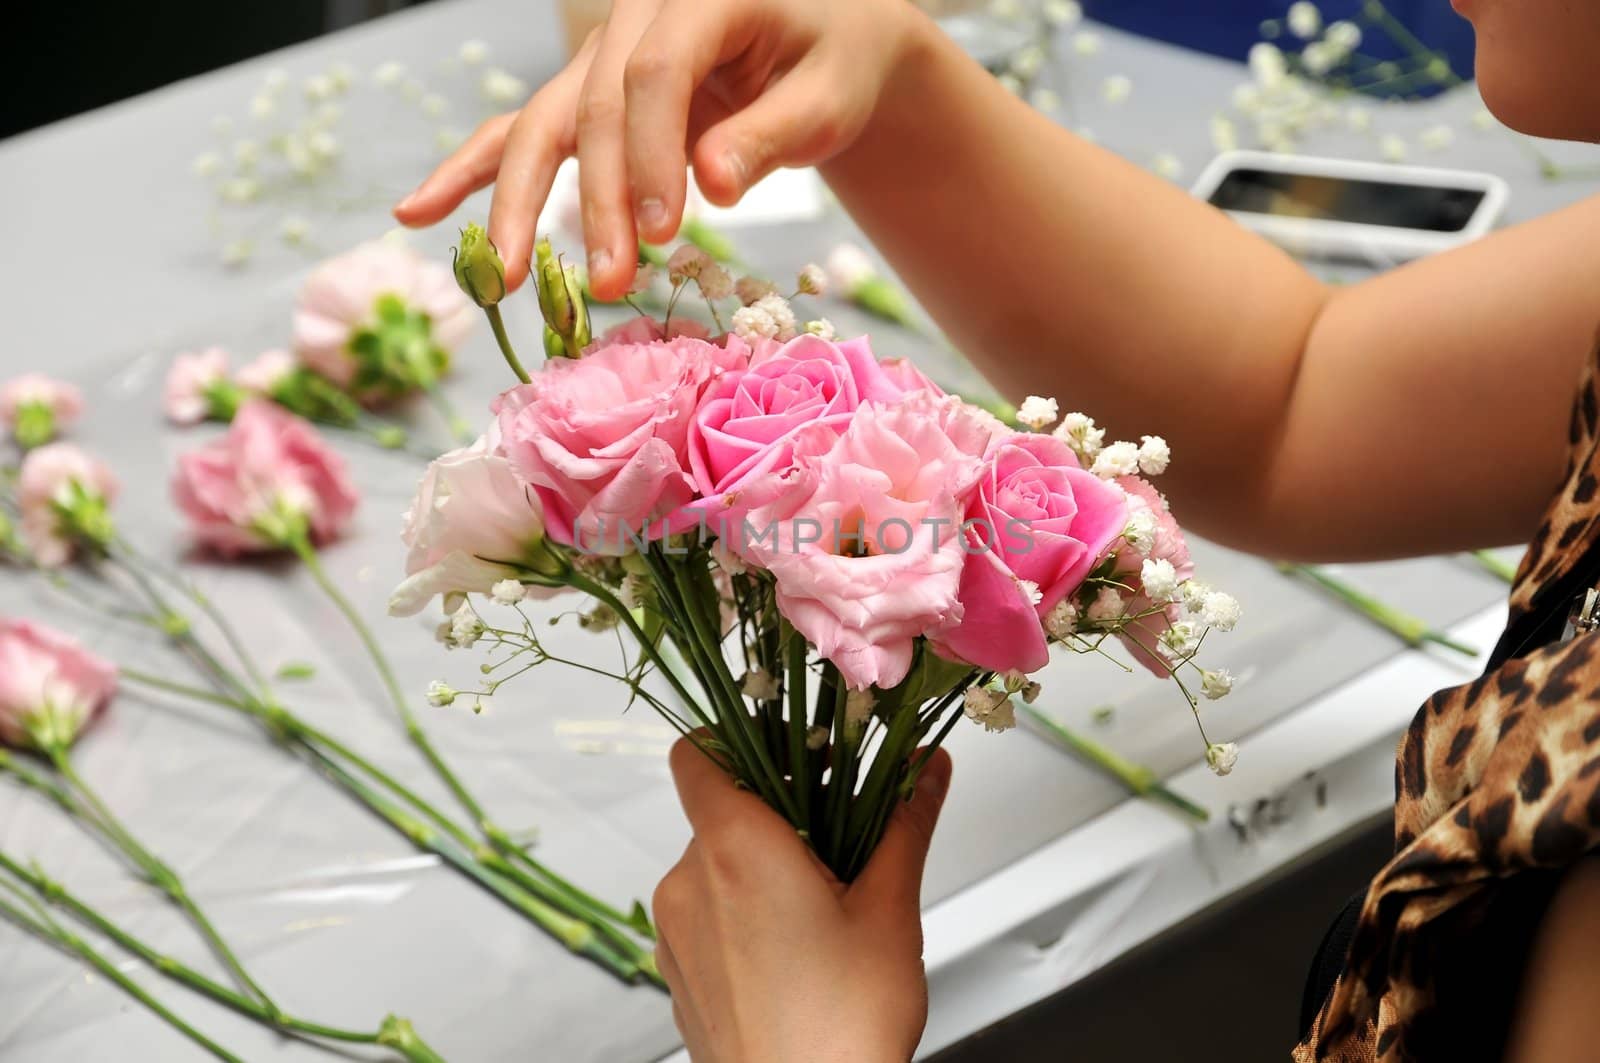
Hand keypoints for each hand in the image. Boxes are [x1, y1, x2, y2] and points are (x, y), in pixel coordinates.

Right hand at [392, 0, 929, 298]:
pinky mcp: (590, 95)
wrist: (824, 38)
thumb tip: (711, 186)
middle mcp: (636, 16)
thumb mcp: (828, 97)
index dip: (650, 155)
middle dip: (594, 201)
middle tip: (609, 281)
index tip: (664, 231)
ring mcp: (602, 55)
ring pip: (543, 122)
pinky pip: (523, 128)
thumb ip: (773, 136)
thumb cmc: (833, 65)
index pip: (654, 74)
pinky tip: (415, 212)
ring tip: (503, 275)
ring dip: (521, 202)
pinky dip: (474, 171)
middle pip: (590, 105)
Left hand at [653, 738, 952, 1062]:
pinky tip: (796, 947)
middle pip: (718, 810)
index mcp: (735, 850)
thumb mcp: (891, 911)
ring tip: (826, 904)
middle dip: (778, 814)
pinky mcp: (678, 974)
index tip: (788, 748)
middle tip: (839, 838)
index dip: (736, 736)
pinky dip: (743, 913)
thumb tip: (929, 768)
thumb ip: (904, 823)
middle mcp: (689, 883)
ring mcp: (675, 932)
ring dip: (762, 868)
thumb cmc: (842, 1028)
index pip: (698, 754)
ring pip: (714, 866)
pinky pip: (705, 916)